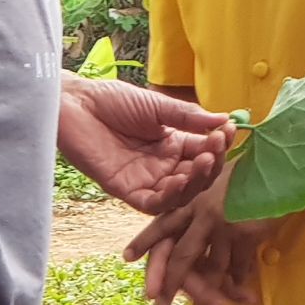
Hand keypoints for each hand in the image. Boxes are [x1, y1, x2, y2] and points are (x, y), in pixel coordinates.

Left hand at [57, 75, 232, 213]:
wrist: (76, 104)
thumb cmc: (114, 100)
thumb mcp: (157, 106)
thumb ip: (188, 117)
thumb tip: (225, 118)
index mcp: (173, 145)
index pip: (204, 152)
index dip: (218, 145)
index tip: (229, 130)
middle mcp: (163, 166)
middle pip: (196, 177)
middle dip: (210, 164)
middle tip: (215, 148)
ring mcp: (145, 180)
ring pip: (179, 195)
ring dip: (194, 182)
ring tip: (202, 162)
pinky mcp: (126, 190)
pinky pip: (152, 204)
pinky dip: (168, 197)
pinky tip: (178, 180)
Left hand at [125, 167, 273, 304]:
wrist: (281, 165)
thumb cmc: (251, 170)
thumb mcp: (221, 181)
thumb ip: (207, 203)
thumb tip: (199, 230)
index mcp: (194, 199)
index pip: (162, 223)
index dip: (144, 240)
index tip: (126, 257)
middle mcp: (204, 214)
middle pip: (182, 255)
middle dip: (170, 281)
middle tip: (158, 303)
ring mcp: (225, 225)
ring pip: (212, 268)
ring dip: (208, 292)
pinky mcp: (246, 234)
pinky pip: (239, 266)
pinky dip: (238, 281)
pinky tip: (239, 293)